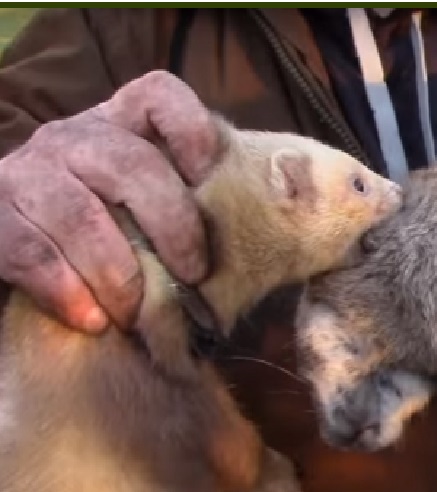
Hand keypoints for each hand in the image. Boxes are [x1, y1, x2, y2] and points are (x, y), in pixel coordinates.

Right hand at [0, 71, 220, 333]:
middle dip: (172, 226)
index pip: (157, 94)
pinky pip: (30, 251)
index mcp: (120, 125)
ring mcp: (26, 172)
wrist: (16, 251)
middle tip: (193, 275)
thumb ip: (196, 204)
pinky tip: (93, 320)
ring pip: (79, 215)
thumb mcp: (147, 209)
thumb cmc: (108, 238)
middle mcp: (72, 138)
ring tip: (137, 314)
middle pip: (130, 164)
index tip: (210, 172)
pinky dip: (67, 291)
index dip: (190, 126)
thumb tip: (279, 216)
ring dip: (118, 274)